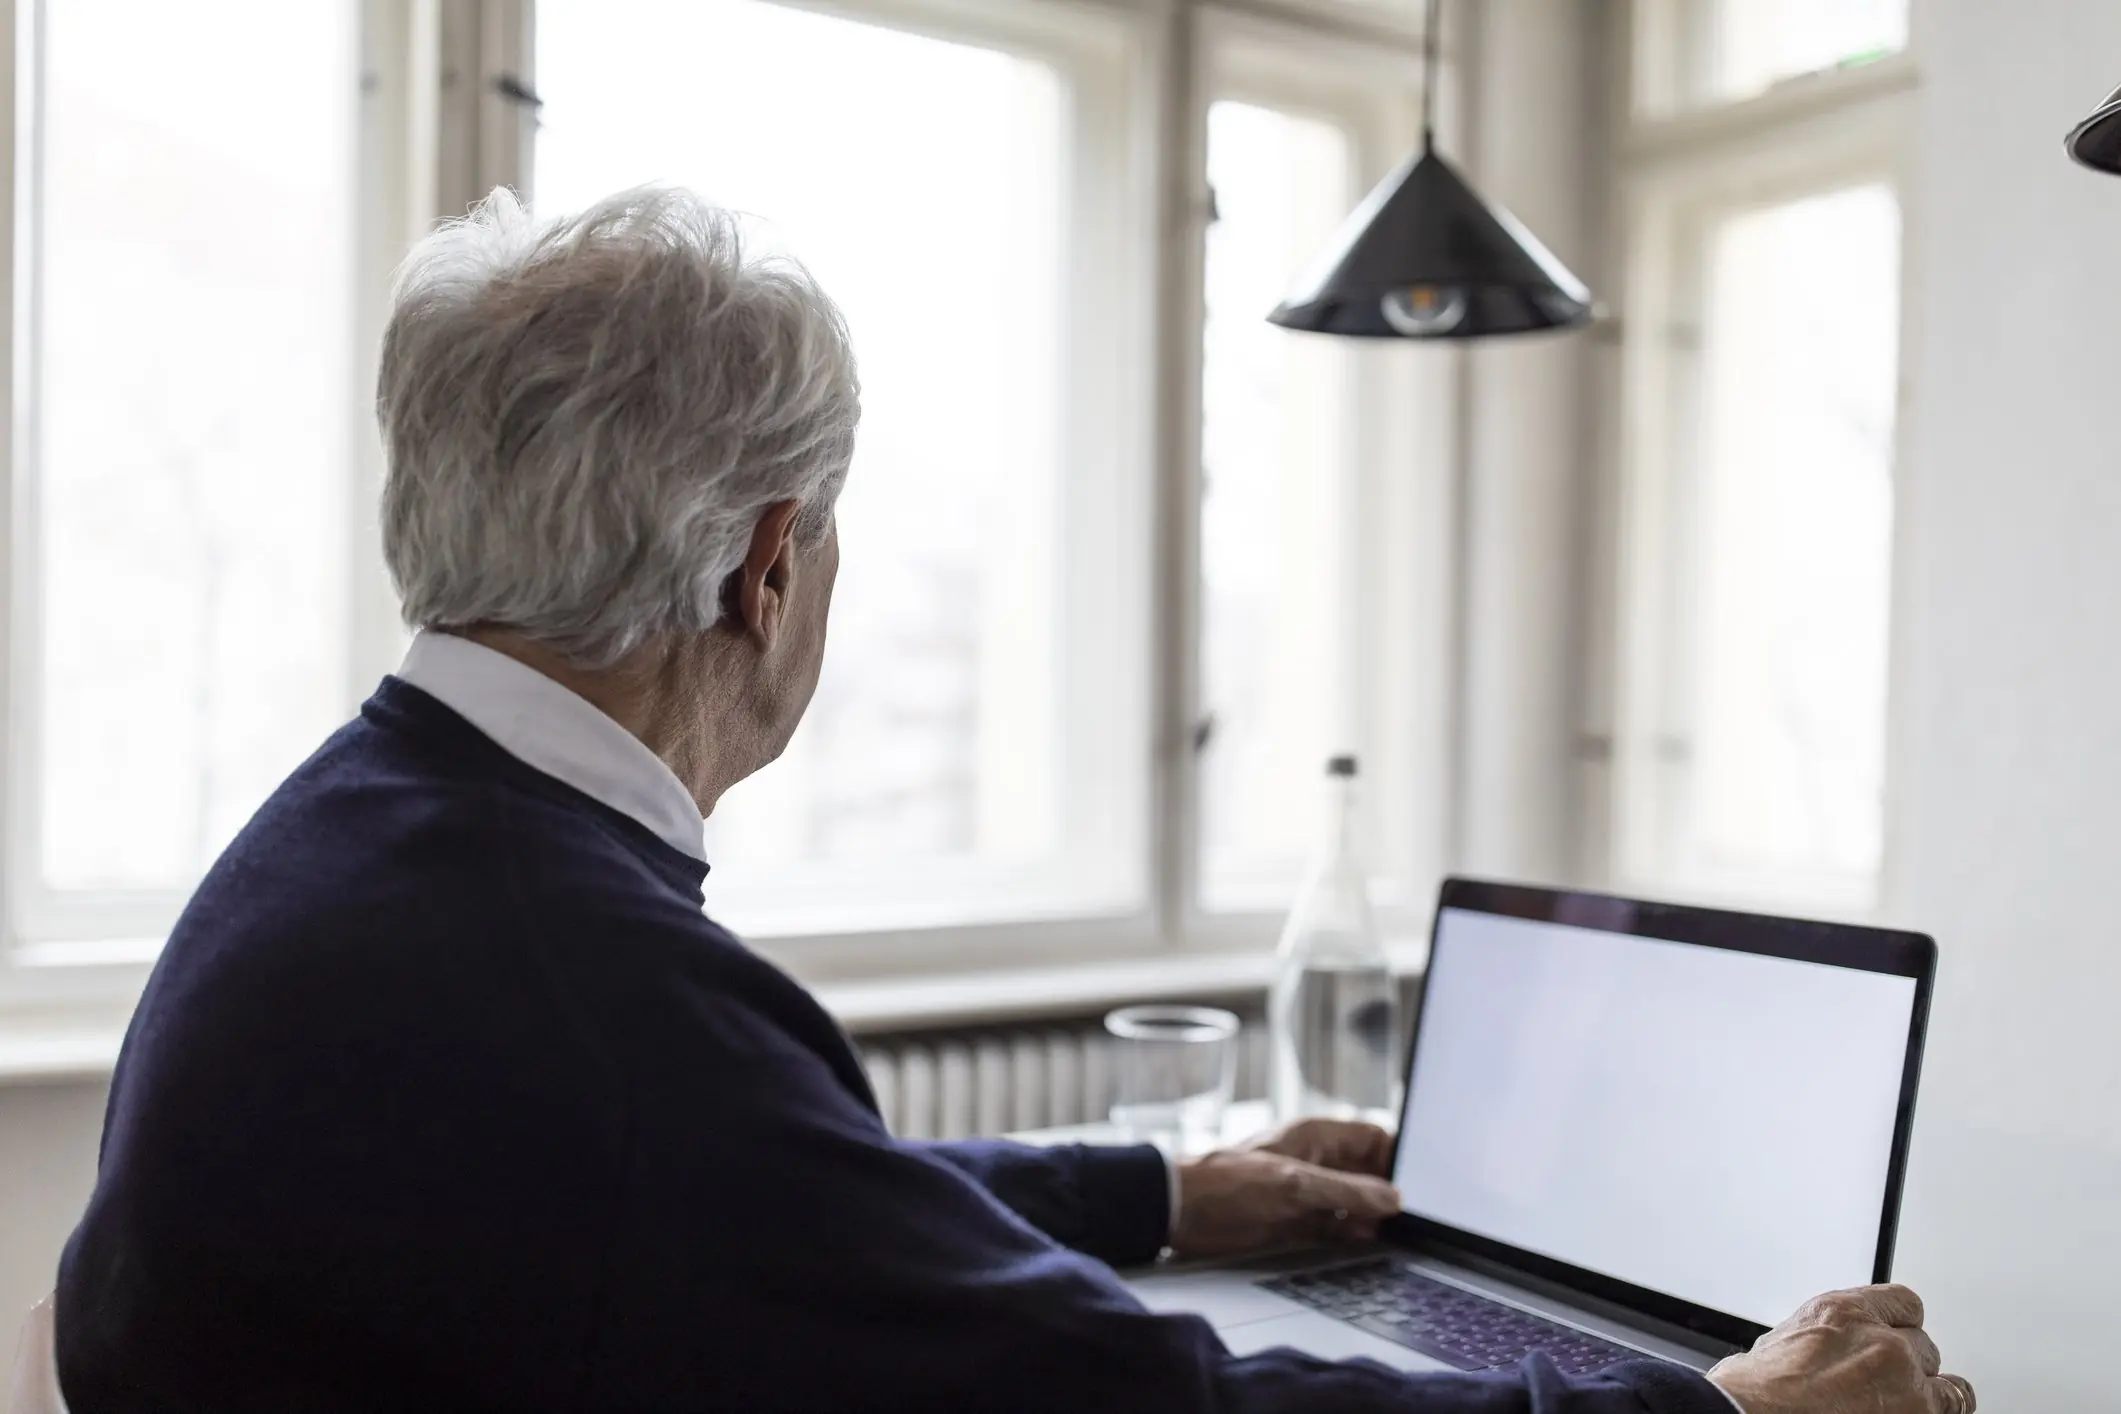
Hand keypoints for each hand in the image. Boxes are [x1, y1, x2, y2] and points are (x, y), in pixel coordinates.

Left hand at [1170, 1118, 1400, 1259]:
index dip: (1398, 1156)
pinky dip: (1354, 1235)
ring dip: (1375, 1217)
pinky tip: (1373, 1245)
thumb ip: (1346, 1192)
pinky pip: (1336, 1227)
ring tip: (1404, 1233)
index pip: (1373, 1137)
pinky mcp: (1295, 1222)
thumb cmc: (1227, 1184)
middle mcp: (1316, 1162)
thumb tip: (1393, 1198)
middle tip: (1420, 1214)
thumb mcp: (1295, 1186)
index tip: (1424, 1181)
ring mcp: (1307, 1193)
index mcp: (1316, 1137)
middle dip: (1391, 1191)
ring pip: (1354, 1203)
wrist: (1179, 1211)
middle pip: (1368, 1173)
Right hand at [1708, 1285, 1973, 1413]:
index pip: (1903, 1303)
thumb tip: (1821, 1353)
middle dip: (1909, 1366)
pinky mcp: (1919, 1410)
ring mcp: (1905, 1379)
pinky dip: (1939, 1411)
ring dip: (1930, 1395)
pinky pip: (1955, 1405)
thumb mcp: (1779, 1344)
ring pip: (1948, 1384)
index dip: (1900, 1326)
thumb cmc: (1756, 1391)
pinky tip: (1923, 1413)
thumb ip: (1818, 1341)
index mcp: (1843, 1312)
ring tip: (1909, 1405)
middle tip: (1888, 1386)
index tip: (1898, 1338)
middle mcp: (1881, 1339)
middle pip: (1923, 1346)